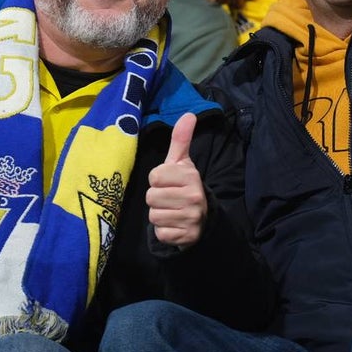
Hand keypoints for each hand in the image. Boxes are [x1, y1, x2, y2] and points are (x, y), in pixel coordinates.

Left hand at [147, 112, 207, 247]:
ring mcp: (191, 218)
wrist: (200, 218)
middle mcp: (194, 196)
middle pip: (151, 197)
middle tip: (170, 198)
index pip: (155, 176)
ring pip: (154, 215)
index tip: (168, 182)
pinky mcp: (186, 236)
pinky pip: (160, 233)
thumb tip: (189, 114)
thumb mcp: (182, 163)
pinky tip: (174, 225)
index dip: (157, 180)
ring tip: (171, 211)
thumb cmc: (183, 186)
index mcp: (191, 176)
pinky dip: (164, 230)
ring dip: (159, 215)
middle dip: (156, 198)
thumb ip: (181, 139)